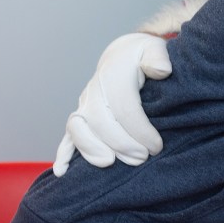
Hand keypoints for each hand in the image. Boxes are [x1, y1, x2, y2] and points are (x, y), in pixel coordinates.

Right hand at [53, 33, 171, 175]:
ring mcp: (84, 105)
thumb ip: (158, 58)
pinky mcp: (80, 116)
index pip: (124, 107)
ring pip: (78, 129)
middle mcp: (94, 91)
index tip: (157, 146)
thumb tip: (161, 70)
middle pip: (101, 122)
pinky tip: (62, 171)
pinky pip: (67, 135)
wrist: (123, 56)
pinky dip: (63, 153)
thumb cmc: (143, 56)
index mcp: (114, 75)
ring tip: (110, 162)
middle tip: (141, 158)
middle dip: (121, 144)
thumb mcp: (154, 50)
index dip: (140, 130)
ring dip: (92, 149)